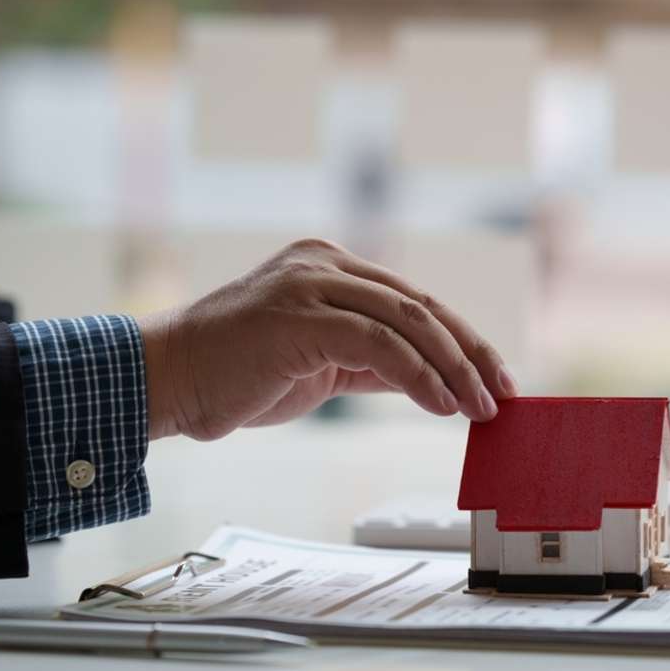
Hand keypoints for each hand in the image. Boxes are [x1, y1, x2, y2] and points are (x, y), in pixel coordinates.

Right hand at [140, 239, 518, 440]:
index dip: (462, 340)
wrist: (167, 380)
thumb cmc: (239, 374)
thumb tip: (435, 380)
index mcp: (331, 265)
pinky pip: (380, 344)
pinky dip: (418, 376)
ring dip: (453, 369)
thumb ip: (373, 358)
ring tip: (478, 407)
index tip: (495, 376)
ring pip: (408, 321)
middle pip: (421, 306)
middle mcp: (324, 263)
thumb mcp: (321, 360)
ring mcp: (311, 284)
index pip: (414, 301)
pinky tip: (441, 405)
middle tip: (501, 393)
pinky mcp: (300, 315)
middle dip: (470, 353)